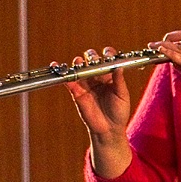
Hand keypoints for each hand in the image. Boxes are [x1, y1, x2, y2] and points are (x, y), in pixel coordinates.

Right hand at [65, 48, 134, 176]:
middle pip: (92, 62)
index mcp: (110, 78)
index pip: (107, 62)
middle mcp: (97, 79)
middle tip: (92, 58)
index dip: (107, 55)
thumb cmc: (119, 113)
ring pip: (80, 69)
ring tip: (79, 62)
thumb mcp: (123, 96)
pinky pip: (68, 80)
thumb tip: (119, 67)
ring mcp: (86, 84)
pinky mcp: (76, 92)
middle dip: (91, 57)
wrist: (109, 129)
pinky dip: (63, 73)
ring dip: (78, 63)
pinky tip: (57, 66)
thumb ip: (120, 81)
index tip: (108, 53)